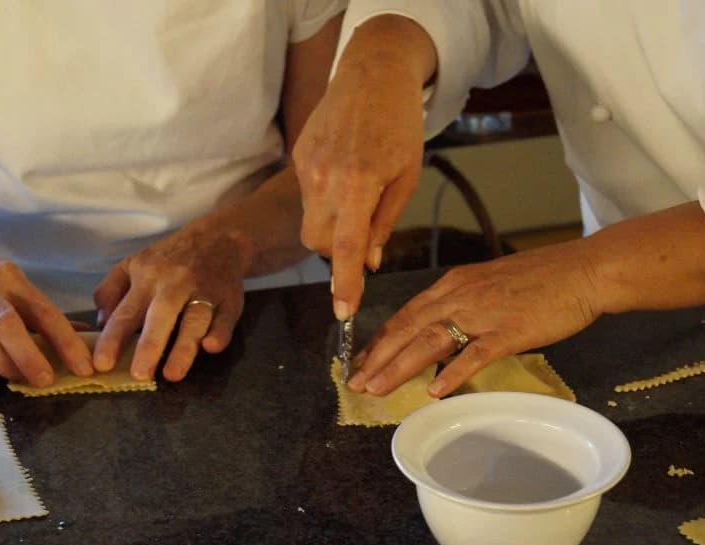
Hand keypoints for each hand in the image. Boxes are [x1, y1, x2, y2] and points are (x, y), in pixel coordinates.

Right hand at [0, 234, 93, 393]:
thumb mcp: (11, 281)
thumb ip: (41, 311)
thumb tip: (83, 332)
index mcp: (11, 281)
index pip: (44, 311)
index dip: (66, 340)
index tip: (84, 366)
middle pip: (8, 322)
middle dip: (30, 354)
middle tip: (47, 380)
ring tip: (18, 380)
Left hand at [92, 224, 246, 381]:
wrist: (219, 238)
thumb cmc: (169, 259)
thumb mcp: (133, 264)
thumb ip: (110, 291)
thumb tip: (101, 323)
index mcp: (147, 277)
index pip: (126, 312)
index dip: (113, 339)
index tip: (102, 364)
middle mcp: (175, 284)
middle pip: (161, 316)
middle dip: (150, 345)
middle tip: (139, 375)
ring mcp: (204, 291)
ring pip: (195, 319)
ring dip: (185, 347)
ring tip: (172, 375)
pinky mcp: (230, 299)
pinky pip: (226, 317)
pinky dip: (220, 332)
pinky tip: (211, 347)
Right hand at [292, 16, 433, 319]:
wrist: (372, 73)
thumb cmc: (399, 124)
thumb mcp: (406, 176)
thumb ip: (383, 222)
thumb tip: (368, 261)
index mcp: (357, 185)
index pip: (344, 248)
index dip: (343, 284)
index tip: (342, 313)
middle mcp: (324, 179)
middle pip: (317, 242)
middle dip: (335, 252)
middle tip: (362, 238)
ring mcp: (307, 168)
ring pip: (310, 221)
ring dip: (331, 225)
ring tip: (357, 192)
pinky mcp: (299, 157)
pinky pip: (308, 195)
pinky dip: (326, 198)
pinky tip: (345, 170)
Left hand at [348, 242, 601, 396]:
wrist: (584, 270)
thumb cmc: (542, 280)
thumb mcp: (490, 287)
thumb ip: (462, 309)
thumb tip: (441, 338)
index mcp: (454, 285)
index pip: (406, 314)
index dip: (380, 340)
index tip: (360, 362)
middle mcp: (461, 296)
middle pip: (408, 328)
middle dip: (378, 357)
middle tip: (356, 383)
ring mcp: (484, 313)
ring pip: (430, 341)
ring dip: (400, 367)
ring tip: (378, 389)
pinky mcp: (510, 330)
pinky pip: (475, 354)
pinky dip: (453, 373)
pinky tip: (435, 391)